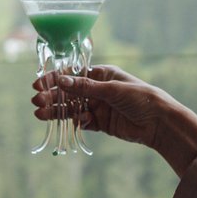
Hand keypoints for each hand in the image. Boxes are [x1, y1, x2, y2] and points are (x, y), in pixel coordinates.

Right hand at [31, 65, 196, 176]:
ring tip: (39, 114)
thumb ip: (85, 87)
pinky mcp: (101, 123)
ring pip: (71, 108)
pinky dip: (75, 122)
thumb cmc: (140, 97)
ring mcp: (98, 106)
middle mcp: (97, 89)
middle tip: (36, 102)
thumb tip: (61, 80)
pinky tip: (72, 122)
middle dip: (52, 96)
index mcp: (101, 74)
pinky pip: (82, 121)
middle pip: (68, 92)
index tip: (38, 84)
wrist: (160, 123)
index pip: (72, 74)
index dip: (54, 79)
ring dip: (56, 111)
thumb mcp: (112, 89)